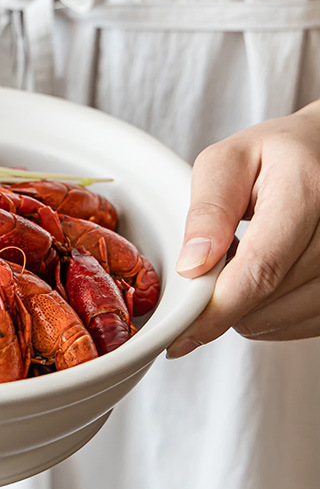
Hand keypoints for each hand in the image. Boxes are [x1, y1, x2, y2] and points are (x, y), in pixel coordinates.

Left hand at [167, 102, 319, 357]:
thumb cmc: (272, 156)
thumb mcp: (226, 163)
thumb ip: (207, 211)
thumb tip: (192, 267)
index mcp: (307, 190)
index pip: (262, 267)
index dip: (219, 307)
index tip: (182, 332)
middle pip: (271, 298)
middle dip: (225, 298)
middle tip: (212, 264)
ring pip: (287, 318)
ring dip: (249, 308)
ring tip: (242, 262)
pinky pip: (304, 323)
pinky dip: (272, 313)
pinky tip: (265, 278)